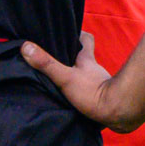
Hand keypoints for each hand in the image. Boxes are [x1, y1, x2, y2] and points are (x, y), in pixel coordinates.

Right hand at [22, 34, 137, 132]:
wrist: (118, 113)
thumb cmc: (93, 93)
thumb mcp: (66, 77)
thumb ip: (47, 64)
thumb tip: (26, 47)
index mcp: (87, 59)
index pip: (85, 39)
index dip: (77, 34)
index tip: (65, 33)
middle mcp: (94, 69)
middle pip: (83, 56)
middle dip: (71, 56)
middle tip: (54, 57)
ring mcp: (98, 83)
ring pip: (85, 73)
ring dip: (74, 74)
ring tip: (57, 77)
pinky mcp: (100, 97)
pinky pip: (87, 89)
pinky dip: (79, 90)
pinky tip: (70, 97)